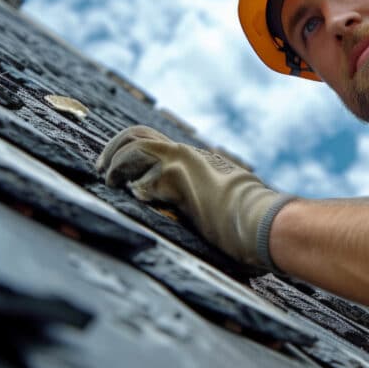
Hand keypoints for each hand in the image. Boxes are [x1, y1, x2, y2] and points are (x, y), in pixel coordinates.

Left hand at [96, 125, 293, 267]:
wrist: (266, 224)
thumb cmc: (257, 229)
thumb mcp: (232, 214)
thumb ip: (216, 213)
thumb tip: (218, 232)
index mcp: (201, 164)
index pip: (161, 149)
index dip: (136, 157)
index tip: (124, 175)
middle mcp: (190, 156)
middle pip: (140, 135)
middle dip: (115, 149)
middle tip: (102, 169)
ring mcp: (183, 162)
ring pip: (134, 145)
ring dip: (114, 162)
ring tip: (107, 180)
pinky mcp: (176, 176)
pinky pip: (138, 171)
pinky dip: (126, 181)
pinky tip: (127, 194)